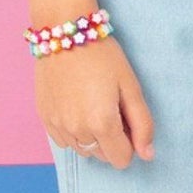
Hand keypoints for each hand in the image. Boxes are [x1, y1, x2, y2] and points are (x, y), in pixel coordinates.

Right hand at [38, 37, 156, 167]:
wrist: (64, 32)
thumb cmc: (103, 56)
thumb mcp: (130, 86)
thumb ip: (143, 124)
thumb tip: (147, 155)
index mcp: (102, 124)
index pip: (122, 159)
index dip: (130, 142)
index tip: (126, 118)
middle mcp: (77, 131)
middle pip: (103, 156)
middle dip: (112, 139)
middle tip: (110, 106)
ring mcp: (57, 126)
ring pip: (83, 150)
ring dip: (92, 136)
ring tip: (92, 104)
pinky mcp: (45, 119)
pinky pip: (64, 140)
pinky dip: (73, 131)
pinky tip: (76, 105)